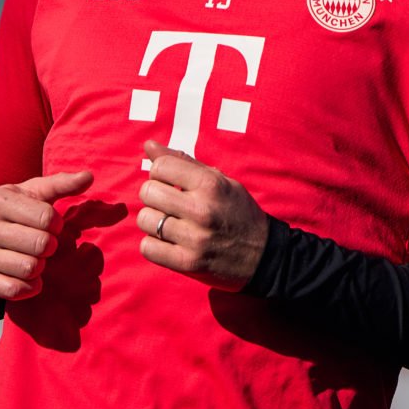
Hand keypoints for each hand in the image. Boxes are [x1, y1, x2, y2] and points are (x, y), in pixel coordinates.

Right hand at [0, 170, 92, 299]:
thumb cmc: (6, 212)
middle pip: (40, 245)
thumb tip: (88, 176)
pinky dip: (29, 287)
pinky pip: (14, 289)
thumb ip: (60, 184)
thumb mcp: (29, 192)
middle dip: (50, 246)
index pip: (47, 218)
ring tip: (33, 259)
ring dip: (40, 267)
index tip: (51, 226)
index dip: (56, 224)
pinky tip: (28, 278)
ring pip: (29, 268)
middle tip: (43, 244)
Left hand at [136, 140, 268, 289]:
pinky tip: (168, 242)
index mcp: (211, 184)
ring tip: (170, 223)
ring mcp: (195, 238)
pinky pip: (148, 248)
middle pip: (148, 192)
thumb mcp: (220, 181)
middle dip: (154, 195)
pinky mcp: (188, 263)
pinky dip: (153, 245)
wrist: (263, 254)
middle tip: (168, 203)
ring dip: (153, 221)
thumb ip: (184, 162)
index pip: (160, 166)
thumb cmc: (238, 212)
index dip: (160, 172)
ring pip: (145, 220)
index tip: (170, 182)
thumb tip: (149, 145)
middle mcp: (202, 209)